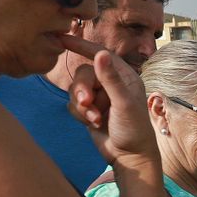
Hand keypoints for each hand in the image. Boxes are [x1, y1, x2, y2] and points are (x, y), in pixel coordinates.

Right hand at [62, 35, 155, 164]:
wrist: (129, 157)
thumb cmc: (134, 130)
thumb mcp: (123, 103)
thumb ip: (110, 78)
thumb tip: (100, 53)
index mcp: (124, 76)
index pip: (100, 54)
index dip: (81, 46)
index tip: (62, 38)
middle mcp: (111, 84)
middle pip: (83, 74)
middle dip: (82, 89)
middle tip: (87, 103)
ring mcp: (99, 97)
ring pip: (76, 90)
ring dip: (82, 106)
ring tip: (95, 119)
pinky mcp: (90, 110)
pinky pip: (73, 105)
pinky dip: (80, 114)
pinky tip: (93, 124)